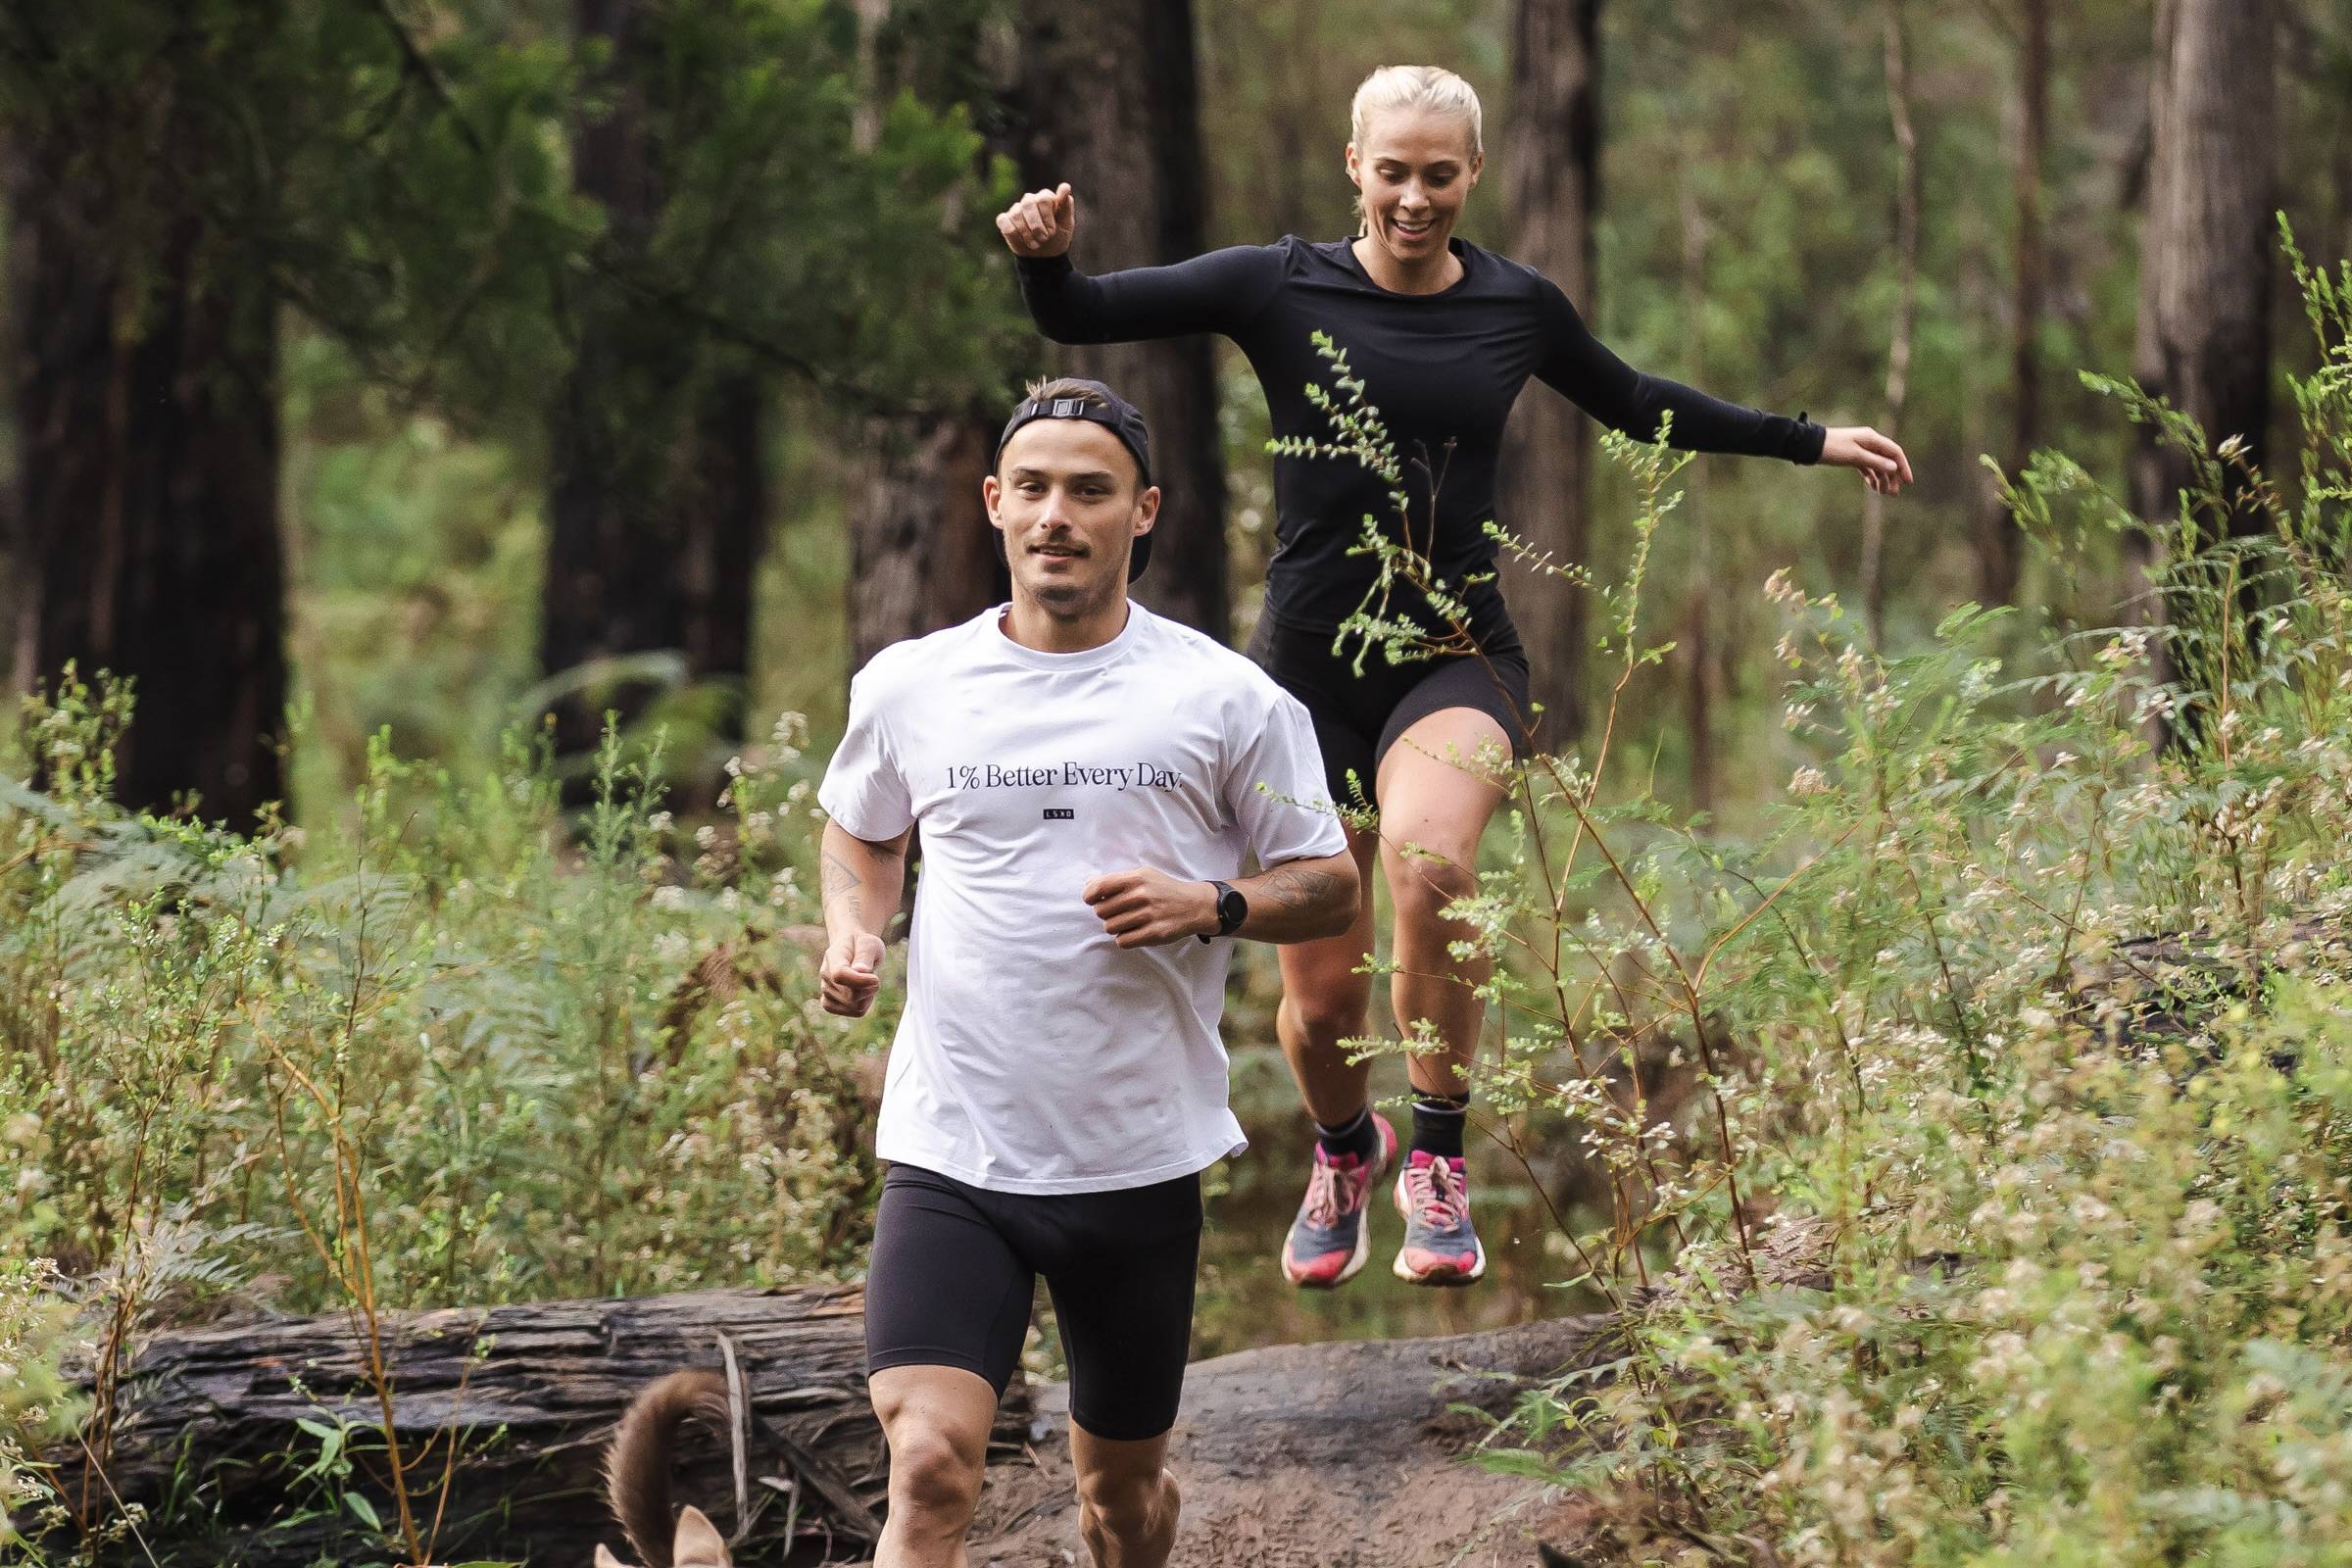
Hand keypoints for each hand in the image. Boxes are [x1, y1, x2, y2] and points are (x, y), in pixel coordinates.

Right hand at [819, 931, 884, 1015]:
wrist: (853, 948)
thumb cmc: (862, 945)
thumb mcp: (869, 944)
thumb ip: (865, 956)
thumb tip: (861, 970)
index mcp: (833, 957)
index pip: (840, 975)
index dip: (860, 981)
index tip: (876, 978)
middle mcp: (825, 976)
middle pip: (851, 995)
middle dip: (869, 988)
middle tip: (873, 975)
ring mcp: (827, 992)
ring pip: (856, 1006)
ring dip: (868, 995)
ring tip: (866, 981)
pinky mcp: (832, 1005)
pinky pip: (855, 1011)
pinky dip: (864, 1003)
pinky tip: (862, 992)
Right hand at [997, 182, 1075, 258]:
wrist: (1044, 257)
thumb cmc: (1057, 237)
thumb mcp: (1066, 224)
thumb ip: (1066, 205)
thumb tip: (1065, 186)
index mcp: (1046, 197)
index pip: (1044, 198)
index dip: (1047, 217)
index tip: (1052, 231)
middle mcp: (1030, 200)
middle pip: (1028, 203)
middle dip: (1036, 226)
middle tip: (1044, 239)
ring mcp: (1016, 209)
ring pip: (1016, 214)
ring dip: (1027, 234)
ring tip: (1036, 244)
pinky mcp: (1005, 220)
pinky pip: (1003, 220)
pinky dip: (1013, 233)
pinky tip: (1022, 240)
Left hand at [1081, 867, 1217, 948]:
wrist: (1195, 905)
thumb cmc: (1164, 890)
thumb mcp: (1144, 875)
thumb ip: (1117, 880)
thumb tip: (1089, 886)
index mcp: (1136, 878)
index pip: (1099, 887)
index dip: (1089, 896)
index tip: (1091, 900)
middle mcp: (1141, 895)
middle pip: (1101, 911)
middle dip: (1106, 913)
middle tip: (1118, 912)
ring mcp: (1148, 915)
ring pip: (1110, 927)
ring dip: (1116, 927)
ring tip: (1129, 922)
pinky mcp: (1154, 934)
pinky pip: (1123, 941)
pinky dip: (1125, 938)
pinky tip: (1135, 932)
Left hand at [1820, 426, 1913, 494]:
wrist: (1810, 445)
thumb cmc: (1832, 448)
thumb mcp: (1855, 456)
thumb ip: (1875, 461)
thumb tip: (1894, 467)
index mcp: (1872, 438)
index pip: (1894, 452)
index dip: (1903, 467)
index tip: (1908, 482)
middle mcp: (1869, 442)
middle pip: (1887, 460)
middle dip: (1892, 476)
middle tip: (1892, 493)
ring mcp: (1861, 449)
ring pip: (1877, 465)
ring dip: (1881, 478)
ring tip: (1882, 493)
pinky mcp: (1852, 455)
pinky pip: (1867, 466)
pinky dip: (1871, 476)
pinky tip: (1873, 486)